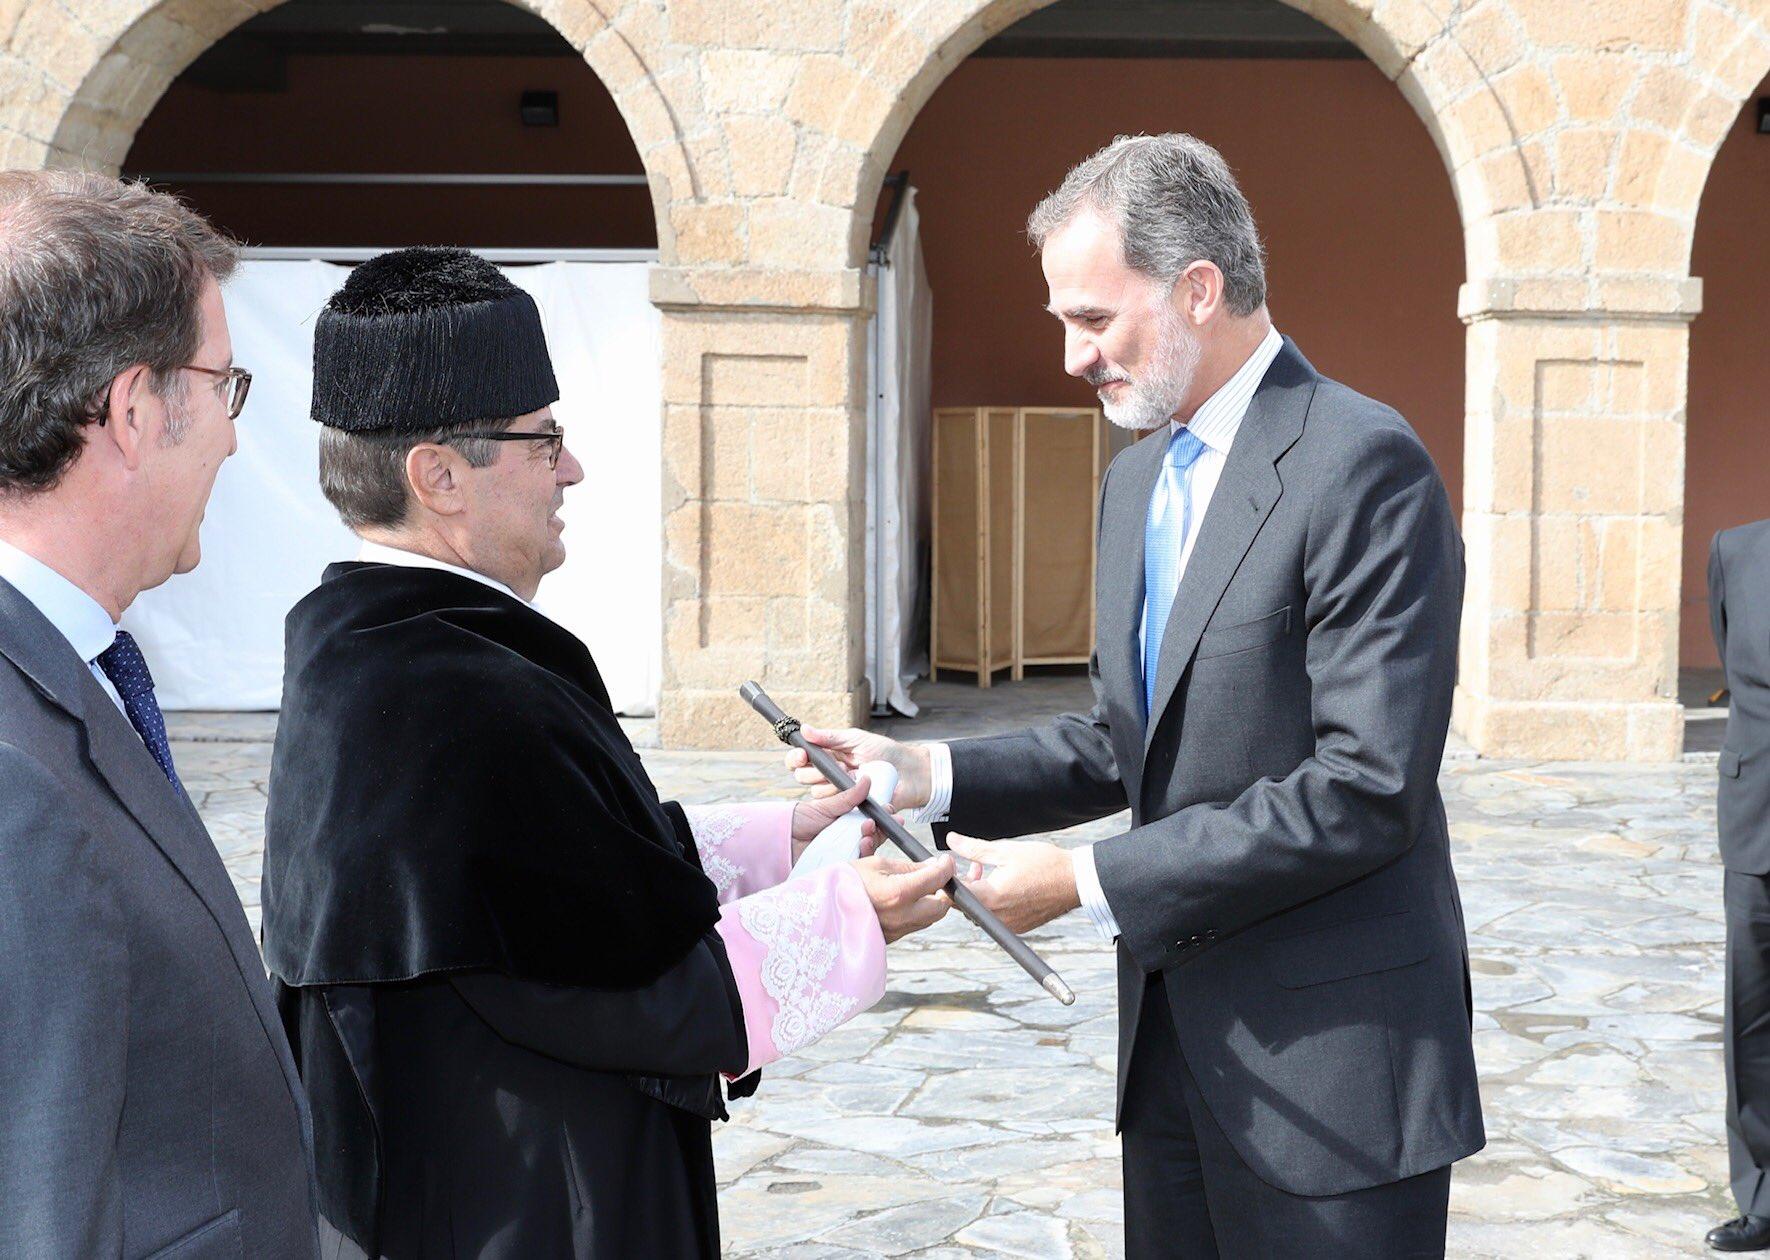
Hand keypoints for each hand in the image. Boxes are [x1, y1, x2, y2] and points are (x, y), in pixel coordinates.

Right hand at [786, 727, 931, 811]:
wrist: (911, 772)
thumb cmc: (886, 753)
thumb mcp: (856, 739)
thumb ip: (830, 737)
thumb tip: (805, 729)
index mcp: (828, 756)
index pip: (800, 759)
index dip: (795, 757)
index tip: (801, 755)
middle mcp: (829, 775)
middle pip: (803, 777)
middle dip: (815, 771)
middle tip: (838, 765)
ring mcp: (839, 793)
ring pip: (817, 794)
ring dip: (832, 784)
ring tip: (854, 775)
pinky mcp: (849, 808)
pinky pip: (835, 809)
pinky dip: (844, 798)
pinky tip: (858, 789)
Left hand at [789, 777, 885, 866]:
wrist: (780, 839)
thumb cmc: (800, 820)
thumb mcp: (826, 806)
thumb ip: (848, 796)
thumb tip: (867, 779)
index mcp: (848, 821)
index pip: (872, 819)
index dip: (883, 816)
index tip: (889, 809)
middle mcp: (849, 837)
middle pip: (874, 835)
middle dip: (882, 828)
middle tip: (880, 820)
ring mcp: (845, 852)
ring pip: (869, 849)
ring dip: (874, 839)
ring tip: (867, 832)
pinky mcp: (840, 865)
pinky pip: (857, 863)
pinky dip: (863, 854)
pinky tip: (862, 844)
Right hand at [852, 852, 954, 942]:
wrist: (822, 909)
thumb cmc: (844, 883)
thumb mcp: (876, 863)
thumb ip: (909, 867)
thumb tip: (932, 866)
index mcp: (899, 893)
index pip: (938, 879)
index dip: (946, 867)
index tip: (945, 861)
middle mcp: (902, 916)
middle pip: (942, 906)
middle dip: (943, 890)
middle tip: (936, 876)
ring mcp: (898, 930)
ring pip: (930, 918)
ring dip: (932, 902)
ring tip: (921, 887)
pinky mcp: (892, 938)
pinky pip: (915, 925)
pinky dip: (918, 912)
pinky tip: (906, 900)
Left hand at [945, 834, 1079, 933]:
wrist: (1075, 881)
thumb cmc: (1045, 864)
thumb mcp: (1006, 850)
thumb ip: (974, 848)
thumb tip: (952, 841)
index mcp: (990, 897)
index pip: (952, 896)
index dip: (948, 880)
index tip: (953, 867)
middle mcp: (997, 917)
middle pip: (964, 906)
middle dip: (965, 886)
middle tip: (976, 866)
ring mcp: (1008, 925)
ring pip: (979, 913)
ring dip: (979, 895)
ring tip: (992, 874)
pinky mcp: (1018, 928)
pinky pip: (995, 918)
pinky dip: (994, 904)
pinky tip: (1005, 887)